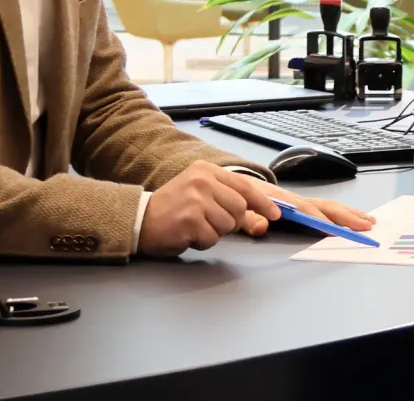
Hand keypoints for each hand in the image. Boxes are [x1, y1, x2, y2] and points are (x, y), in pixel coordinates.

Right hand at [139, 160, 281, 256]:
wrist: (139, 219)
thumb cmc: (171, 208)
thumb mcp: (199, 190)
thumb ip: (226, 196)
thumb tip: (261, 212)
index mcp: (206, 170)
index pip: (244, 186)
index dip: (262, 203)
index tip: (275, 214)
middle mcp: (202, 181)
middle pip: (240, 208)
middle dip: (231, 221)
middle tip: (210, 222)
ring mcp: (196, 200)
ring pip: (228, 225)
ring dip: (215, 232)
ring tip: (196, 226)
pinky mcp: (190, 220)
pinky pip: (212, 239)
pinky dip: (202, 242)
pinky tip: (187, 234)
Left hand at [238, 179, 374, 238]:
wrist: (238, 184)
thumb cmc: (242, 198)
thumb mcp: (241, 210)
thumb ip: (250, 220)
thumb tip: (263, 226)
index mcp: (283, 200)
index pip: (306, 210)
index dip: (322, 219)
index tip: (337, 228)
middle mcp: (297, 199)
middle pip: (326, 207)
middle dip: (347, 217)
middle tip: (366, 226)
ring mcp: (302, 202)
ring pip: (330, 206)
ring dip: (350, 214)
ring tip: (369, 221)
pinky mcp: (304, 206)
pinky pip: (327, 209)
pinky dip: (344, 213)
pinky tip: (356, 218)